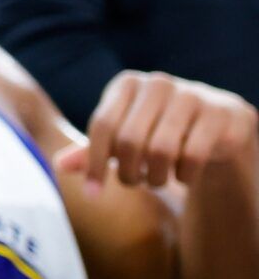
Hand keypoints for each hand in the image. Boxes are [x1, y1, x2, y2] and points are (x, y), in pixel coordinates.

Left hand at [59, 71, 258, 190]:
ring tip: (157, 180)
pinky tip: (183, 176)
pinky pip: (192, 156)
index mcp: (127, 85)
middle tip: (135, 183)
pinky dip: (184, 176)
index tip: (93, 194)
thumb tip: (59, 165)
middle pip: (129, 140)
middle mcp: (157, 83)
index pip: (102, 125)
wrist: (215, 125)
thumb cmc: (156, 132)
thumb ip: (91, 151)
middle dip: (128, 173)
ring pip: (161, 150)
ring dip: (156, 178)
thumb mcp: (121, 139)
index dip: (95, 163)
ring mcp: (192, 95)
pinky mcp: (220, 114)